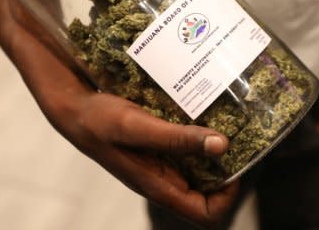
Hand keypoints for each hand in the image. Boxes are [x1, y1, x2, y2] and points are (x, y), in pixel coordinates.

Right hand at [0, 0, 238, 226]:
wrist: (72, 107)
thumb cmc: (98, 121)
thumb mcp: (136, 127)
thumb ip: (176, 139)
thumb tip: (222, 145)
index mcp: (159, 185)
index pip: (207, 213)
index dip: (230, 195)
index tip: (240, 164)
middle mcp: (165, 178)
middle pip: (211, 189)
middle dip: (232, 167)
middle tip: (246, 136)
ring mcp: (163, 161)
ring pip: (201, 167)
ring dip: (218, 148)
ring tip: (233, 121)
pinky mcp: (159, 145)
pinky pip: (189, 147)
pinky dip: (202, 134)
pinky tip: (208, 111)